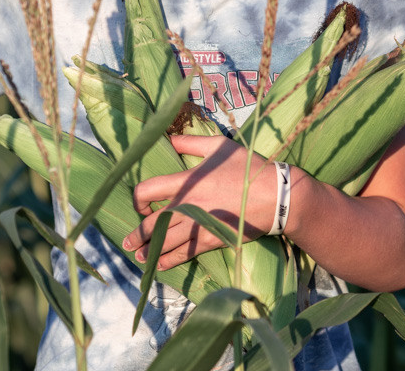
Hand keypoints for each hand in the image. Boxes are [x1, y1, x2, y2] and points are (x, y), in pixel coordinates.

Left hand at [122, 134, 281, 269]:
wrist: (276, 195)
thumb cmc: (248, 167)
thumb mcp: (220, 146)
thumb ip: (191, 143)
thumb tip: (169, 139)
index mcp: (187, 180)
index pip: (148, 190)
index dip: (137, 200)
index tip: (139, 206)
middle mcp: (189, 204)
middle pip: (153, 222)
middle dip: (138, 234)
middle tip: (128, 242)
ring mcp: (200, 224)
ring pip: (166, 241)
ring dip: (149, 250)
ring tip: (138, 256)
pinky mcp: (212, 239)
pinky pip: (185, 253)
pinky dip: (169, 260)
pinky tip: (160, 265)